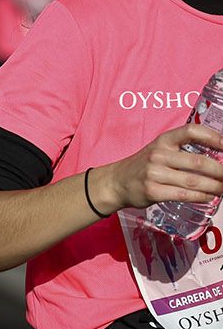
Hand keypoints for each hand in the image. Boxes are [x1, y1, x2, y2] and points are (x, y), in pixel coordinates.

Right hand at [92, 124, 222, 212]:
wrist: (115, 182)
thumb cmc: (143, 166)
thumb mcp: (158, 150)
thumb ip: (182, 151)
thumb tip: (217, 159)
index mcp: (162, 141)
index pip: (190, 131)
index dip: (212, 136)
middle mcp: (158, 155)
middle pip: (198, 162)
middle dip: (220, 171)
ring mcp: (154, 174)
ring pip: (194, 181)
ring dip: (215, 187)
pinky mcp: (153, 191)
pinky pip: (184, 195)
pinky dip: (201, 197)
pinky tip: (209, 196)